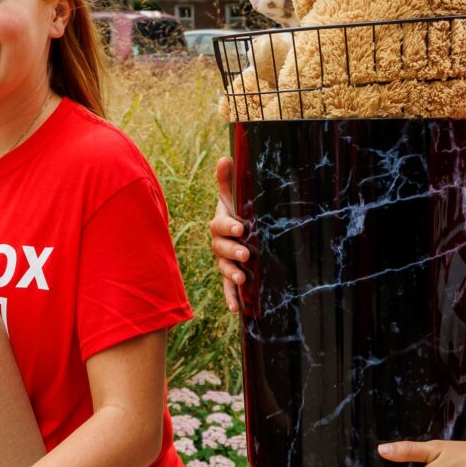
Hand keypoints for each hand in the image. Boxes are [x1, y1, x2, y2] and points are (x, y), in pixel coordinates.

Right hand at [209, 155, 248, 311]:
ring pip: (225, 269)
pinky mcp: (232, 276)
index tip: (240, 228)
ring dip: (232, 276)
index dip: (229, 227)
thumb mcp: (234, 195)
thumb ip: (228, 180)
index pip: (220, 225)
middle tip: (245, 254)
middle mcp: (219, 244)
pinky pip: (229, 287)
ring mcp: (225, 261)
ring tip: (242, 280)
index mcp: (220, 224)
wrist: (240, 228)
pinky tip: (236, 309)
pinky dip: (231, 297)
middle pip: (221, 249)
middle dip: (233, 252)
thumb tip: (225, 157)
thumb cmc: (238, 210)